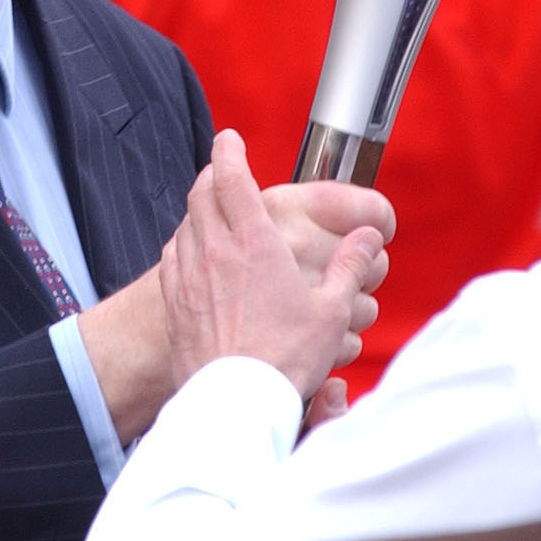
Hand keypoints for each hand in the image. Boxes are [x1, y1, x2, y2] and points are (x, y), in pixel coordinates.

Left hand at [160, 131, 388, 397]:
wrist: (235, 403)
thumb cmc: (286, 359)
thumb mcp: (332, 313)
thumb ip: (351, 268)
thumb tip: (368, 239)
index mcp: (252, 243)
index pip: (232, 178)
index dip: (229, 151)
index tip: (230, 137)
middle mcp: (213, 251)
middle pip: (202, 193)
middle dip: (212, 173)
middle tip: (222, 167)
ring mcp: (187, 277)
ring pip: (185, 223)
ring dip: (198, 209)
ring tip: (212, 210)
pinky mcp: (174, 304)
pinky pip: (172, 257)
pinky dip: (183, 243)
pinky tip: (194, 254)